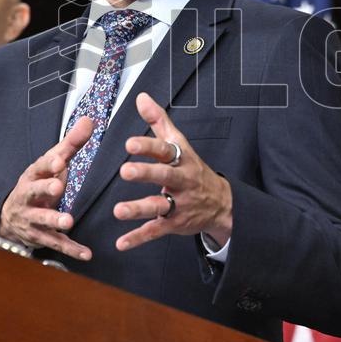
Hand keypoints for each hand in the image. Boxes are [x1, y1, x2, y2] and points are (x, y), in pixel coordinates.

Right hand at [0, 116, 93, 260]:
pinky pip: (56, 243)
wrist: (10, 216)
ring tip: (68, 221)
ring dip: (54, 221)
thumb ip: (71, 144)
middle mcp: (29, 196)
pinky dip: (71, 249)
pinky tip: (86, 253)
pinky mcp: (40, 237)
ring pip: (41, 220)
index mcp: (33, 175)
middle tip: (57, 188)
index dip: (50, 163)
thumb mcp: (52, 163)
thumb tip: (89, 120)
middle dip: (45, 189)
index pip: (40, 166)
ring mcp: (32, 218)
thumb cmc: (38, 183)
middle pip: (34, 191)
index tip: (61, 160)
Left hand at [113, 93, 232, 251]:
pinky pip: (156, 231)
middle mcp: (182, 180)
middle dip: (146, 174)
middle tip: (125, 172)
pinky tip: (121, 243)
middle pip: (165, 176)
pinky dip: (139, 238)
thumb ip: (158, 121)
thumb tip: (141, 98)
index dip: (148, 147)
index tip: (130, 143)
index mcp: (181, 159)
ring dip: (139, 209)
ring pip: (160, 206)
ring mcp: (179, 203)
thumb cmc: (192, 169)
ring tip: (119, 210)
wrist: (221, 203)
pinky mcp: (175, 223)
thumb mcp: (179, 143)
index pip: (166, 150)